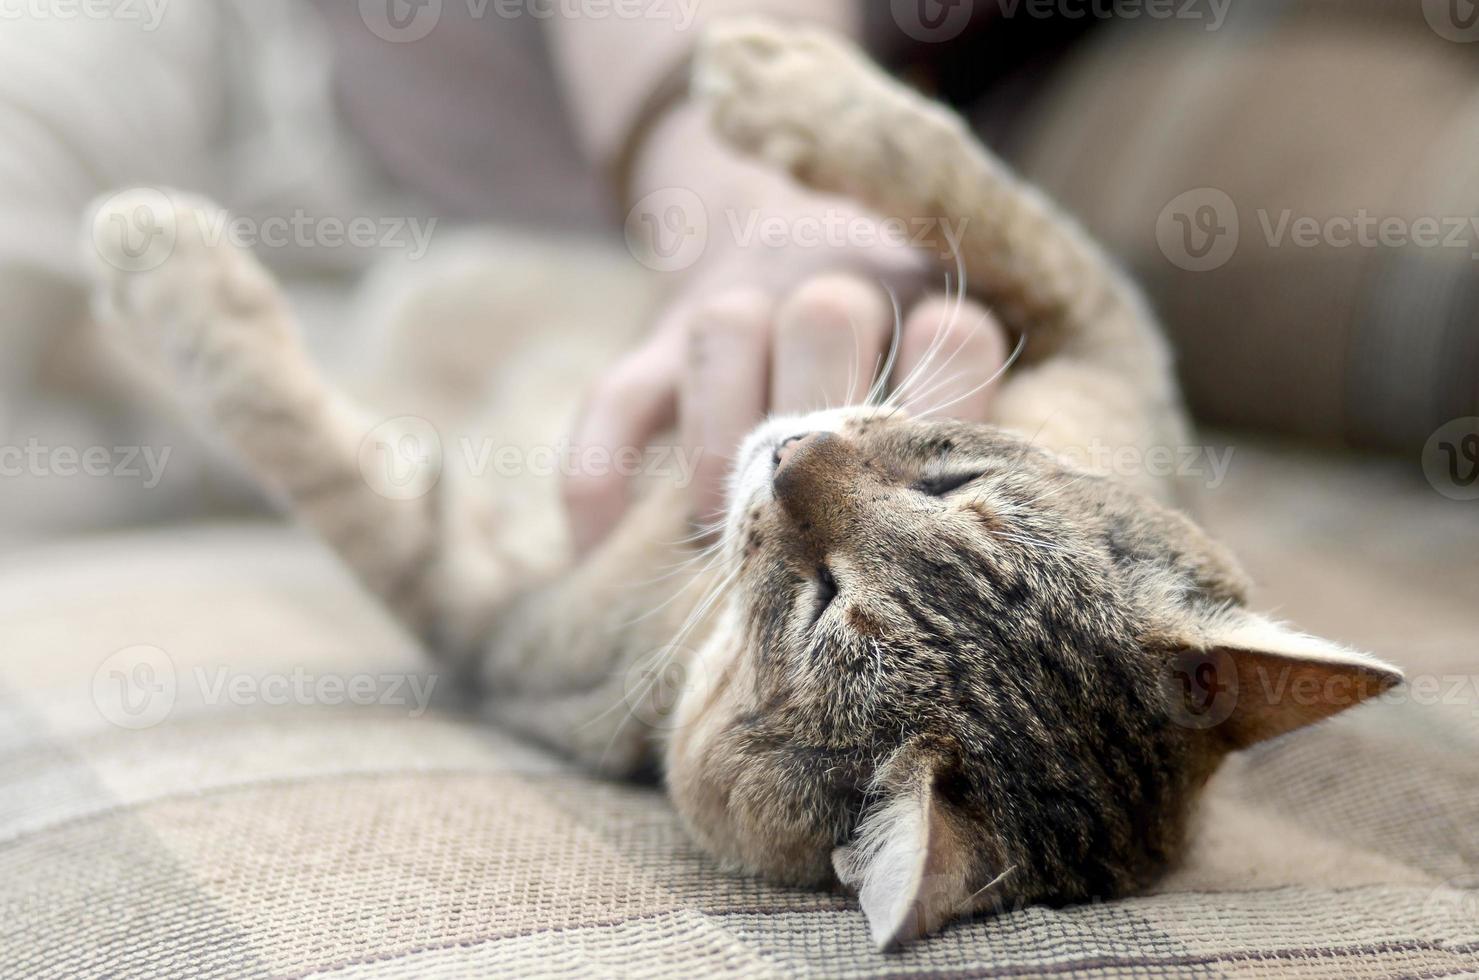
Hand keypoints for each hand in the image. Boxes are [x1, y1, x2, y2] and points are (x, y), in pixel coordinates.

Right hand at [563, 109, 1009, 553]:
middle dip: (818, 424)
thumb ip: (968, 426)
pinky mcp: (656, 338)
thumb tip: (994, 558)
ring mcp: (735, 303)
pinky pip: (616, 395)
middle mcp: (832, 283)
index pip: (954, 332)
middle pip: (827, 316)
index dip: (951, 398)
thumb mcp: (947, 356)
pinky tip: (603, 550)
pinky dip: (601, 470)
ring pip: (723, 330)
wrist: (783, 219)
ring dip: (723, 440)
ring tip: (722, 533)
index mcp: (926, 294)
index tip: (935, 492)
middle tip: (814, 528)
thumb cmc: (893, 350)